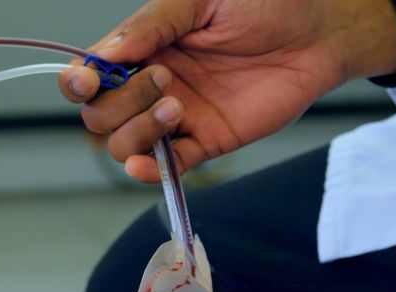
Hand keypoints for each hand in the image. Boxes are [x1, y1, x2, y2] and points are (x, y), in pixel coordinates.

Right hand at [59, 0, 395, 181]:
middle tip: (165, 77)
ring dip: (138, 132)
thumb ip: (150, 25)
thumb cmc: (263, 4)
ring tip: (178, 107)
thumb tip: (102, 55)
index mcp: (141, 49)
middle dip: (121, 103)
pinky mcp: (204, 142)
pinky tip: (148, 164)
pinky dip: (149, 172)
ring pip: (123, 146)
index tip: (88, 82)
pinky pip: (164, 169)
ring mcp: (175, 117)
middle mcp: (149, 86)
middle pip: (99, 117)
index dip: (77, 84)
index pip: (88, 76)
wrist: (318, 31)